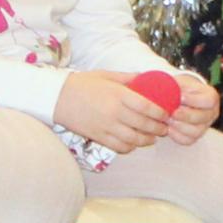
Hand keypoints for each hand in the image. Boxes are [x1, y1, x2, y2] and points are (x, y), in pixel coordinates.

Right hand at [53, 70, 170, 153]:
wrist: (56, 97)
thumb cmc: (82, 84)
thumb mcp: (107, 75)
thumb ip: (129, 78)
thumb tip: (148, 76)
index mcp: (119, 95)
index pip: (147, 107)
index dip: (161, 113)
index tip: (167, 114)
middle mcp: (114, 112)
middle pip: (144, 125)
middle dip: (158, 128)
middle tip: (165, 128)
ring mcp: (106, 126)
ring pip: (133, 139)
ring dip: (146, 140)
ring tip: (153, 137)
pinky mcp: (97, 137)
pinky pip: (118, 147)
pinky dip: (130, 147)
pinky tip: (134, 143)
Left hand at [162, 71, 219, 141]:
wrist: (177, 98)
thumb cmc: (180, 90)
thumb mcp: (180, 83)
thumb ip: (176, 86)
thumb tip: (168, 92)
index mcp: (211, 97)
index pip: (209, 101)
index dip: (194, 101)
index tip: (180, 98)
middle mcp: (211, 113)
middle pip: (203, 117)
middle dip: (185, 115)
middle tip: (172, 112)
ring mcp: (205, 126)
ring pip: (196, 131)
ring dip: (179, 126)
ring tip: (168, 119)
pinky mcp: (195, 136)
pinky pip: (188, 140)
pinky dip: (176, 135)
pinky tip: (168, 128)